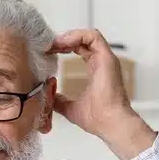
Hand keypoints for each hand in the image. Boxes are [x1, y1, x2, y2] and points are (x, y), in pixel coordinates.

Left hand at [48, 28, 155, 159]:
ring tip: (54, 43)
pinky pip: (93, 37)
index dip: (64, 47)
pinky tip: (63, 43)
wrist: (111, 124)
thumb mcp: (70, 108)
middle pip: (83, 41)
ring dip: (69, 36)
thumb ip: (60, 101)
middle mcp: (102, 62)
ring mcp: (106, 59)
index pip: (81, 50)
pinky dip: (77, 36)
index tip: (48, 51)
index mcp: (96, 71)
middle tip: (47, 46)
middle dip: (64, 40)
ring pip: (89, 35)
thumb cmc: (97, 119)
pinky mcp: (107, 58)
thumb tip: (48, 96)